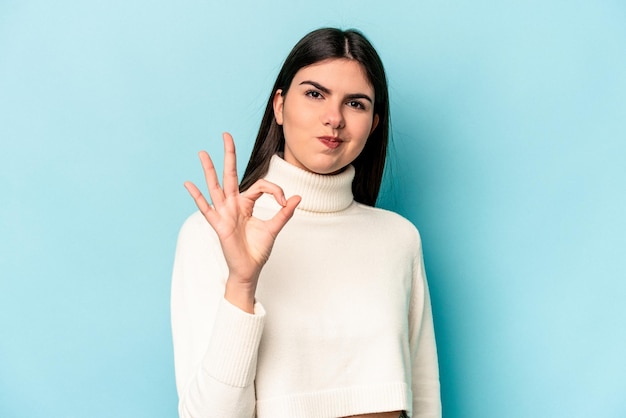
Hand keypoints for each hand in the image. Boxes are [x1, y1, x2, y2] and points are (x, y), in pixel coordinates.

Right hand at [184, 132, 300, 311]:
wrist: (249, 270)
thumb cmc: (257, 250)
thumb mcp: (273, 228)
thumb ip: (284, 212)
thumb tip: (297, 197)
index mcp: (247, 204)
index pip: (260, 185)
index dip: (275, 189)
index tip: (284, 201)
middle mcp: (233, 205)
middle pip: (231, 175)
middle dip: (229, 155)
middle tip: (226, 135)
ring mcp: (224, 213)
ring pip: (216, 187)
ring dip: (209, 170)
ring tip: (202, 152)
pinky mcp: (219, 225)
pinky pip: (206, 209)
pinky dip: (197, 196)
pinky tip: (188, 183)